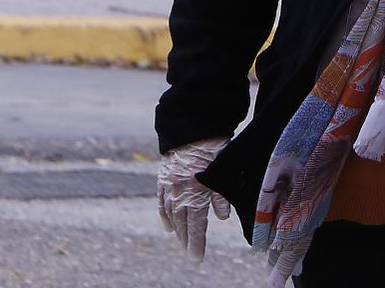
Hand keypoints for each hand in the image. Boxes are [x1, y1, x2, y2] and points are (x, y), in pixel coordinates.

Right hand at [158, 137, 231, 260]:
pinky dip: (164, 215)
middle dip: (187, 240)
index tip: (197, 258)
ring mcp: (169, 186)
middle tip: (191, 254)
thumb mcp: (223, 171)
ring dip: (176, 230)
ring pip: (171, 214)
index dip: (196, 243)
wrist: (192, 126)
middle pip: (182, 223)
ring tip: (182, 241)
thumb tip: (221, 217)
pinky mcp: (163, 178)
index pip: (196, 225)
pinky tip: (168, 226)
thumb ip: (221, 196)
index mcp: (195, 192)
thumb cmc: (214, 147)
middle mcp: (179, 192)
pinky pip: (161, 201)